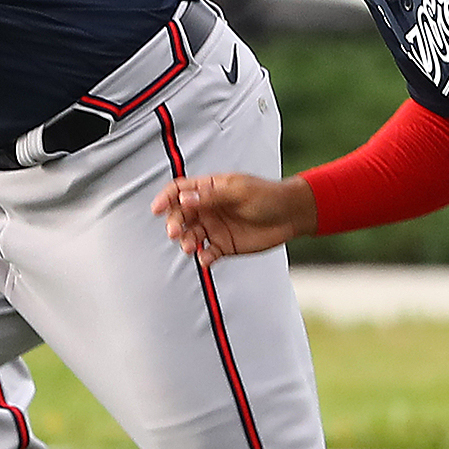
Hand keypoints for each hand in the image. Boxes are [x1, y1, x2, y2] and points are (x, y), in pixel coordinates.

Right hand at [151, 170, 315, 264]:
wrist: (291, 215)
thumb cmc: (267, 196)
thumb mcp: (239, 191)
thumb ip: (211, 196)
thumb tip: (184, 199)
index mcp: (209, 189)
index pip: (179, 191)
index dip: (165, 199)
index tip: (157, 209)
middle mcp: (208, 208)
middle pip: (180, 216)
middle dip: (174, 224)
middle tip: (175, 232)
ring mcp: (215, 227)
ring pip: (190, 236)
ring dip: (187, 242)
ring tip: (192, 247)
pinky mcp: (224, 245)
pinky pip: (207, 253)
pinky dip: (203, 257)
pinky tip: (206, 259)